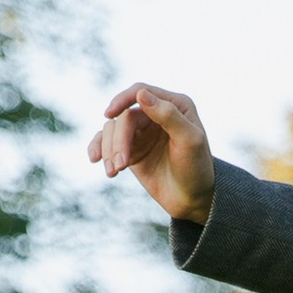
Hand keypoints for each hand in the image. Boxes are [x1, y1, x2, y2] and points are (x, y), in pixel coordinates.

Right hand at [89, 81, 214, 224]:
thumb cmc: (196, 169)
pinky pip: (106, 141)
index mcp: (174, 105)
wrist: (191, 200)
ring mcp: (142, 131)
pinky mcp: (130, 148)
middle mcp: (156, 114)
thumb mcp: (189, 141)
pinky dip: (98, 148)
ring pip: (112, 129)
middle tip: (121, 166)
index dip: (122, 100)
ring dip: (108, 149)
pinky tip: (95, 160)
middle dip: (118, 140)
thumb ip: (169, 115)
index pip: (141, 92)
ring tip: (114, 172)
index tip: (109, 114)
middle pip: (124, 116)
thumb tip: (141, 94)